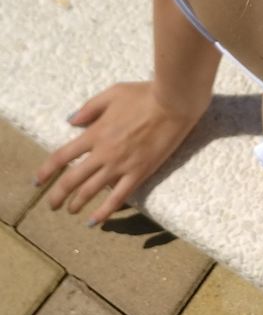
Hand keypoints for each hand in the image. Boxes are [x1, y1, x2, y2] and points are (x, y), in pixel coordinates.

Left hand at [33, 81, 209, 226]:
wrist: (173, 103)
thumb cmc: (144, 94)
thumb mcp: (113, 92)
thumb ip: (90, 108)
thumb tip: (71, 121)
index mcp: (95, 133)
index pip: (62, 157)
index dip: (46, 171)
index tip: (37, 181)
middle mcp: (103, 153)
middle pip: (72, 180)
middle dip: (57, 196)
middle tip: (52, 205)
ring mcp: (121, 165)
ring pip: (91, 192)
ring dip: (76, 204)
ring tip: (71, 210)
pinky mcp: (139, 173)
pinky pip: (117, 198)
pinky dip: (103, 213)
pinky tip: (93, 221)